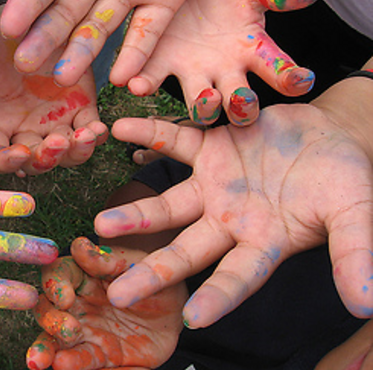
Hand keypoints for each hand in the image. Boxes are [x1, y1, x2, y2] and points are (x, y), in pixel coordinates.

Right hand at [0, 0, 209, 87]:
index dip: (29, 2)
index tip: (9, 28)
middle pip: (67, 10)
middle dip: (45, 37)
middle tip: (25, 64)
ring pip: (100, 26)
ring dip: (81, 53)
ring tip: (62, 78)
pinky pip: (148, 29)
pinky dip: (135, 54)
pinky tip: (120, 78)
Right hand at [0, 8, 107, 176]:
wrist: (32, 13)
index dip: (5, 163)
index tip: (19, 153)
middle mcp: (25, 129)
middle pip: (34, 162)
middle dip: (46, 158)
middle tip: (56, 143)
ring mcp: (54, 122)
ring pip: (66, 154)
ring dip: (75, 153)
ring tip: (83, 136)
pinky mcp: (81, 107)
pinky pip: (90, 130)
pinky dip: (96, 136)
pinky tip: (98, 128)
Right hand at [27, 237, 185, 369]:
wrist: (179, 312)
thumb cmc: (155, 279)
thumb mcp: (138, 263)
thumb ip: (108, 260)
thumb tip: (80, 248)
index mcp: (83, 274)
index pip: (57, 274)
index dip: (55, 284)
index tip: (64, 296)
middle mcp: (76, 303)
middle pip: (48, 308)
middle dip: (51, 319)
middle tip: (67, 328)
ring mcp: (84, 330)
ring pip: (55, 338)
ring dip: (46, 348)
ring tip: (46, 359)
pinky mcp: (97, 354)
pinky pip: (80, 360)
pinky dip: (70, 363)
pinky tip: (63, 365)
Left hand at [95, 105, 372, 328]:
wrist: (332, 136)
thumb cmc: (345, 181)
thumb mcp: (355, 213)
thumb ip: (354, 253)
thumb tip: (365, 306)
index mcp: (263, 243)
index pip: (238, 277)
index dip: (219, 298)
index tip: (193, 320)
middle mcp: (229, 221)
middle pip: (186, 252)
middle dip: (153, 272)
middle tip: (117, 292)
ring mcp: (213, 187)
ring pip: (167, 205)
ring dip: (135, 214)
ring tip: (102, 225)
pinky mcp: (208, 149)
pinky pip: (175, 141)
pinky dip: (150, 134)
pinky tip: (120, 129)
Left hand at [124, 0, 319, 125]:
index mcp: (253, 55)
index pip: (277, 71)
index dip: (289, 78)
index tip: (301, 81)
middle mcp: (225, 73)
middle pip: (238, 101)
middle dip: (242, 106)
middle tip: (243, 104)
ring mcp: (193, 74)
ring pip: (199, 103)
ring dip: (200, 106)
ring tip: (202, 101)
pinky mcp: (160, 66)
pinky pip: (152, 79)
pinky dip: (144, 82)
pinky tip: (136, 84)